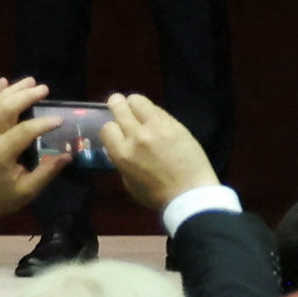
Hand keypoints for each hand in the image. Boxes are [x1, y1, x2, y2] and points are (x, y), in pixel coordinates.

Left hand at [0, 76, 57, 220]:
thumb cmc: (0, 198)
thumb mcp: (27, 190)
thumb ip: (47, 172)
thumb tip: (68, 155)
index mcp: (1, 154)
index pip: (25, 130)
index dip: (43, 123)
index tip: (60, 120)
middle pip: (6, 109)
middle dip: (26, 96)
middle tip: (44, 89)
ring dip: (12, 91)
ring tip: (30, 81)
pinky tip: (4, 82)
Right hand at [99, 91, 214, 212]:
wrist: (190, 192)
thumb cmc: (157, 195)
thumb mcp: (129, 184)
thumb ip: (121, 163)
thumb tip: (119, 149)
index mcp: (123, 154)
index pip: (107, 128)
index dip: (110, 128)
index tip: (115, 130)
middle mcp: (137, 136)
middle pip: (120, 108)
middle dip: (116, 104)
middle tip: (117, 103)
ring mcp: (157, 127)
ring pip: (138, 101)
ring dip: (133, 102)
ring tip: (135, 106)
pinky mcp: (174, 124)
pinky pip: (158, 109)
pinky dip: (152, 110)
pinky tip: (154, 115)